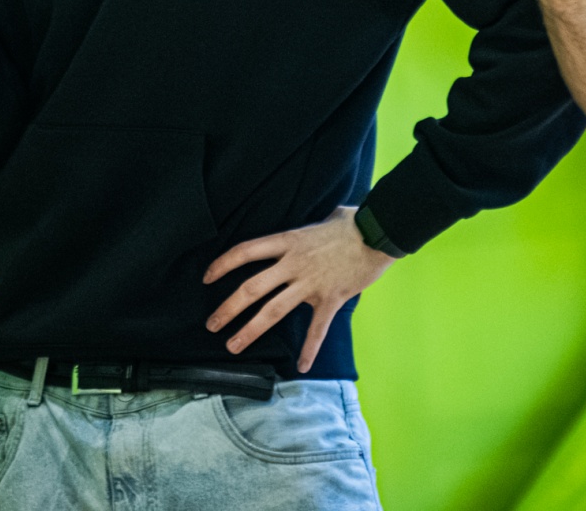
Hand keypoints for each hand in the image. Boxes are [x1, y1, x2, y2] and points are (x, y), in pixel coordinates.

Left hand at [203, 207, 392, 372]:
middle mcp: (294, 263)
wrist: (379, 232)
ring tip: (233, 346)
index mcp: (288, 242)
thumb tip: (304, 231)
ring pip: (273, 310)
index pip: (245, 252)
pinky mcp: (331, 298)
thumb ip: (306, 230)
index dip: (222, 264)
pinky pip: (317, 329)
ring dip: (250, 330)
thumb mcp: (322, 218)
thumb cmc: (353, 222)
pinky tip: (301, 366)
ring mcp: (311, 283)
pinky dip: (309, 349)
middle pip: (252, 288)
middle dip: (228, 308)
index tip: (207, 277)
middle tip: (211, 324)